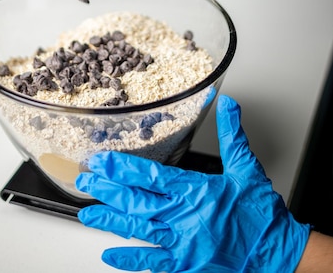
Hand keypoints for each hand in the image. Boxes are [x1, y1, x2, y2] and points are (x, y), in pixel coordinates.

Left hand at [76, 95, 309, 271]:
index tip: (101, 161)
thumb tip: (227, 104)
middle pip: (138, 201)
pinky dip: (130, 259)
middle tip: (84, 182)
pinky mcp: (186, 264)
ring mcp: (183, 242)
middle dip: (108, 191)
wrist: (277, 253)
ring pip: (139, 229)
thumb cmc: (261, 213)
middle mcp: (185, 216)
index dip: (123, 168)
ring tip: (86, 214)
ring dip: (111, 221)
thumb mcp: (247, 167)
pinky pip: (153, 263)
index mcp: (197, 191)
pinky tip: (109, 254)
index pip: (152, 176)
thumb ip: (232, 135)